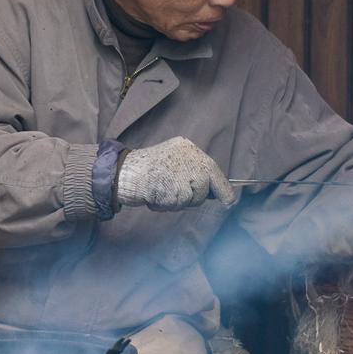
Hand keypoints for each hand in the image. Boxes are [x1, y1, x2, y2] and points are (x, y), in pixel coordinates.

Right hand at [116, 137, 235, 210]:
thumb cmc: (146, 170)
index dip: (222, 187)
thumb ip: (191, 172)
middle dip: (197, 197)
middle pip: (204, 186)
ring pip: (192, 198)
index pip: (212, 168)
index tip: (230, 200)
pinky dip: (165, 205)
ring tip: (160, 190)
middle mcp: (187, 158)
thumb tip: (214, 192)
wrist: (123, 172)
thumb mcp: (173, 162)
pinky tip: (154, 195)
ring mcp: (180, 172)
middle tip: (177, 194)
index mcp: (187, 148)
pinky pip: (177, 204)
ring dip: (177, 202)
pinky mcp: (172, 187)